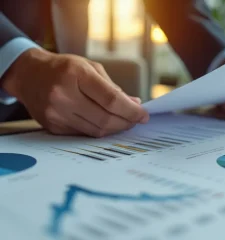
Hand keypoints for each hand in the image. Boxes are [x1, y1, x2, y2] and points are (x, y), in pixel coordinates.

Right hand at [1, 48, 148, 136]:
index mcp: (76, 74)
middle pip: (105, 119)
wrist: (28, 75)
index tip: (143, 115)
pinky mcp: (53, 127)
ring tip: (124, 122)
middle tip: (136, 120)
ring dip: (115, 129)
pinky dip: (99, 131)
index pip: (111, 99)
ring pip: (96, 131)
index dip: (131, 111)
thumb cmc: (63, 68)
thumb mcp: (88, 68)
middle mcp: (63, 95)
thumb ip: (112, 87)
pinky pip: (84, 134)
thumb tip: (134, 104)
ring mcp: (56, 114)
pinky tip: (107, 124)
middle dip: (126, 123)